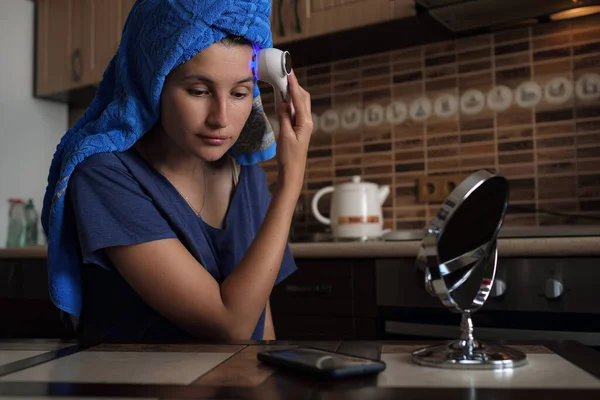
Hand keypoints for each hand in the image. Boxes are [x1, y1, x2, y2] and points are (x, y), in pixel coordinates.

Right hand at [275, 70, 312, 191]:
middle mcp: (307, 121)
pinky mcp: (300, 128)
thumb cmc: (289, 156)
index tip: (290, 73)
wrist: (293, 170)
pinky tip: (285, 100)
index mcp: (305, 122)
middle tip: (287, 75)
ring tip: (285, 84)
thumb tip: (283, 102)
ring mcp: (304, 124)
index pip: (299, 99)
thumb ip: (284, 117)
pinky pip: (296, 111)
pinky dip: (291, 103)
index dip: (294, 85)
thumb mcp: (285, 135)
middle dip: (296, 86)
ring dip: (294, 93)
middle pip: (303, 98)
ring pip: (301, 104)